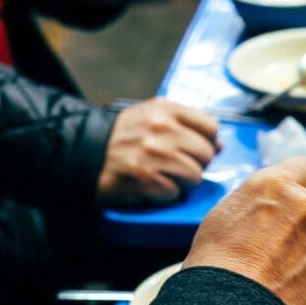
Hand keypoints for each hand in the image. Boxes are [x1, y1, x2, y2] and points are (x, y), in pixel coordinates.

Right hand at [97, 98, 219, 205]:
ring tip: (165, 176)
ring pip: (196, 176)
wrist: (85, 153)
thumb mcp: (153, 118)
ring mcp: (153, 153)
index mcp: (165, 109)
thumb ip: (187, 126)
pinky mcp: (144, 178)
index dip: (207, 142)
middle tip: (177, 166)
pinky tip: (152, 186)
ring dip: (183, 182)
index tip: (194, 149)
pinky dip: (166, 194)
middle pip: (206, 154)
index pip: (211, 127)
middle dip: (196, 164)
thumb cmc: (125, 138)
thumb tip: (220, 145)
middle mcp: (160, 128)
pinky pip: (175, 193)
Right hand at [183, 157, 305, 304]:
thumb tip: (270, 207)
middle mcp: (304, 204)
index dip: (304, 184)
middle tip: (291, 238)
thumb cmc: (215, 263)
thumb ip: (260, 204)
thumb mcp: (226, 215)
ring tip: (279, 271)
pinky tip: (287, 289)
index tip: (299, 197)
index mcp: (275, 185)